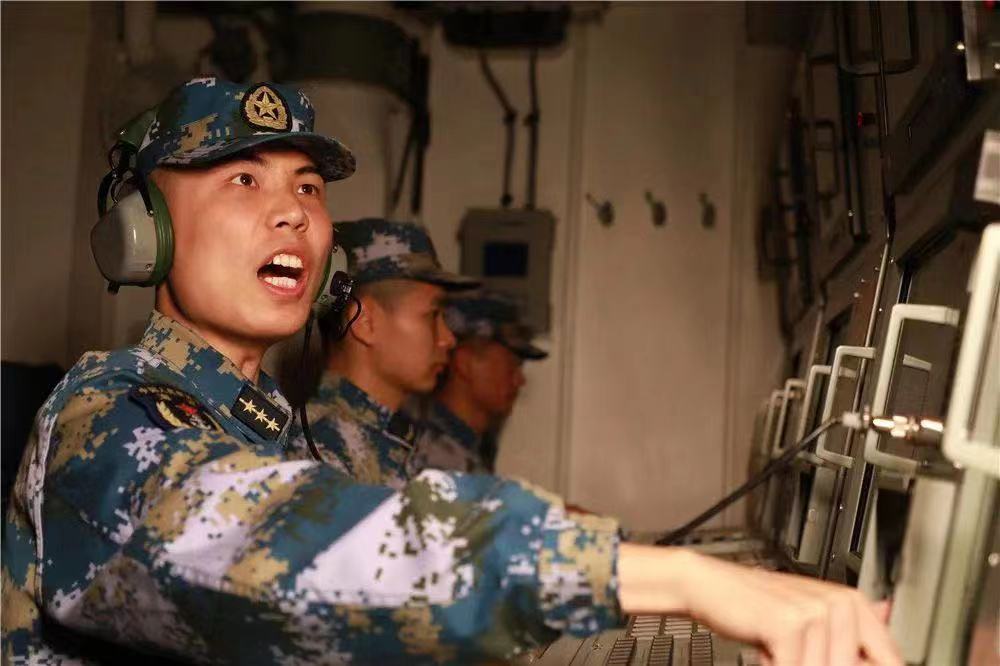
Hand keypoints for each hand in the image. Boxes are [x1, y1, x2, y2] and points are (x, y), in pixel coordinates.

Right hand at [617, 544, 901, 665]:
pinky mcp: (790, 624)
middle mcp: (842, 605)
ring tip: (777, 652)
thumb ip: (847, 636)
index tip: (825, 660)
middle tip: (790, 654)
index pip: (888, 659)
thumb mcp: (808, 622)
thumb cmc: (756, 605)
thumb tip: (888, 628)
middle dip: (813, 664)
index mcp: (854, 604)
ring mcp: (818, 613)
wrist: (709, 585)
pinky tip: (766, 654)